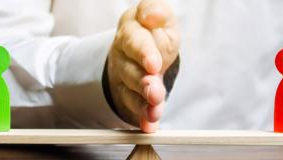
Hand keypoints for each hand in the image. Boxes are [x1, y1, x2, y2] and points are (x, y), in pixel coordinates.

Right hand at [107, 0, 178, 132]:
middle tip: (154, 93)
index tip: (153, 64)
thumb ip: (156, 10)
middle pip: (131, 71)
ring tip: (154, 112)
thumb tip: (152, 15)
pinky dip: (142, 118)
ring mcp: (124, 78)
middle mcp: (124, 57)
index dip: (144, 53)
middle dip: (143, 83)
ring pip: (131, 92)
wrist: (142, 49)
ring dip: (142, 104)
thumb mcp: (158, 16)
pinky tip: (149, 126)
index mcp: (130, 33)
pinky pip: (133, 107)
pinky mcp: (129, 95)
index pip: (135, 42)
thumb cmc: (153, 32)